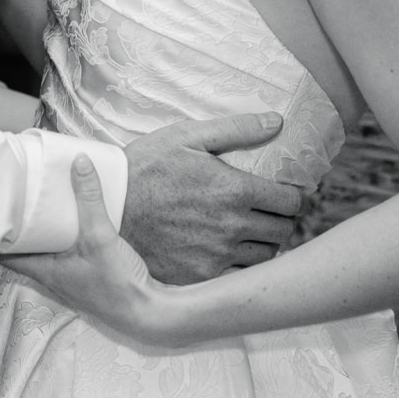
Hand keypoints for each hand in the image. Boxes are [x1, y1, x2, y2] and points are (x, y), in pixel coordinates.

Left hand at [0, 156, 176, 345]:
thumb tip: (78, 162)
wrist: (147, 311)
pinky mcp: (88, 275)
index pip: (6, 256)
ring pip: (47, 251)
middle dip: (20, 227)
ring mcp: (70, 278)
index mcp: (44, 271)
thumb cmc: (116, 282)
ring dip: (43, 232)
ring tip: (40, 203)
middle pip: (26, 250)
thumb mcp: (100, 236)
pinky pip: (66, 252)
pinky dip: (63, 237)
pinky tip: (72, 221)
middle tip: (15, 199)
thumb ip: (89, 199)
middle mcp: (52, 276)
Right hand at [118, 112, 302, 284]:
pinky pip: (238, 277)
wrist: (107, 208)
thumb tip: (276, 121)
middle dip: (280, 219)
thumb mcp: (187, 137)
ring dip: (263, 244)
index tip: (280, 194)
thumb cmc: (146, 167)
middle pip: (283, 231)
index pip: (291, 202)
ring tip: (249, 231)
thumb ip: (236, 129)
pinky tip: (229, 251)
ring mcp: (217, 256)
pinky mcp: (200, 276)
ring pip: (265, 257)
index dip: (290, 196)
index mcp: (236, 191)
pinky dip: (241, 265)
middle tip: (266, 212)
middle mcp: (232, 227)